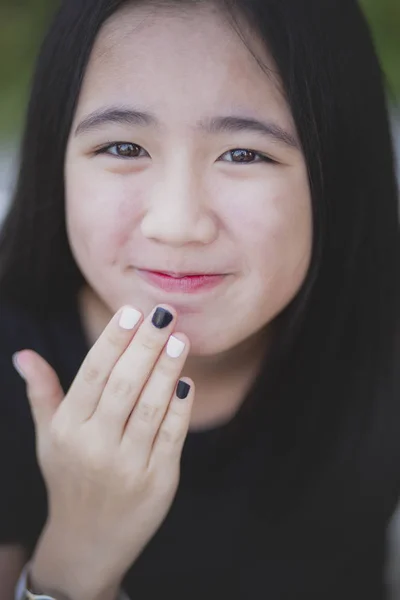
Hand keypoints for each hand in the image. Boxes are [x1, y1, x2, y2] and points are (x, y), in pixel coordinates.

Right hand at [13, 303, 193, 593]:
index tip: (132, 311)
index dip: (114, 340)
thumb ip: (42, 392)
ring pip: (151, 407)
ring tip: (180, 339)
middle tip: (164, 312)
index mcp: (68, 428)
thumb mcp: (49, 437)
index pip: (93, 373)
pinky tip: (186, 381)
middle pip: (124, 384)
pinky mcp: (158, 480)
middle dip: (146, 345)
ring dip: (168, 369)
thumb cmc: (69, 477)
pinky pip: (172, 435)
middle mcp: (95, 445)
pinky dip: (181, 406)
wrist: (89, 540)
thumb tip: (23, 354)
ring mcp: (128, 465)